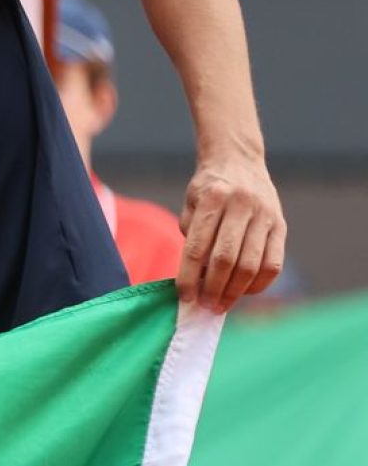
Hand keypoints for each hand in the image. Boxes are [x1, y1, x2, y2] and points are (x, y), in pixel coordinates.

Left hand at [177, 150, 286, 311]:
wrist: (238, 159)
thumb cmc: (209, 187)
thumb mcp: (191, 202)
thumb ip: (192, 234)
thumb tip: (196, 277)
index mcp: (212, 198)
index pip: (197, 247)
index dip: (189, 276)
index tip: (184, 297)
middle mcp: (240, 205)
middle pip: (226, 259)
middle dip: (214, 289)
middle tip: (205, 306)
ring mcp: (264, 215)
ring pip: (251, 265)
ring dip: (236, 291)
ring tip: (222, 304)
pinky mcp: (281, 225)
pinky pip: (273, 264)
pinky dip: (259, 284)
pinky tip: (245, 291)